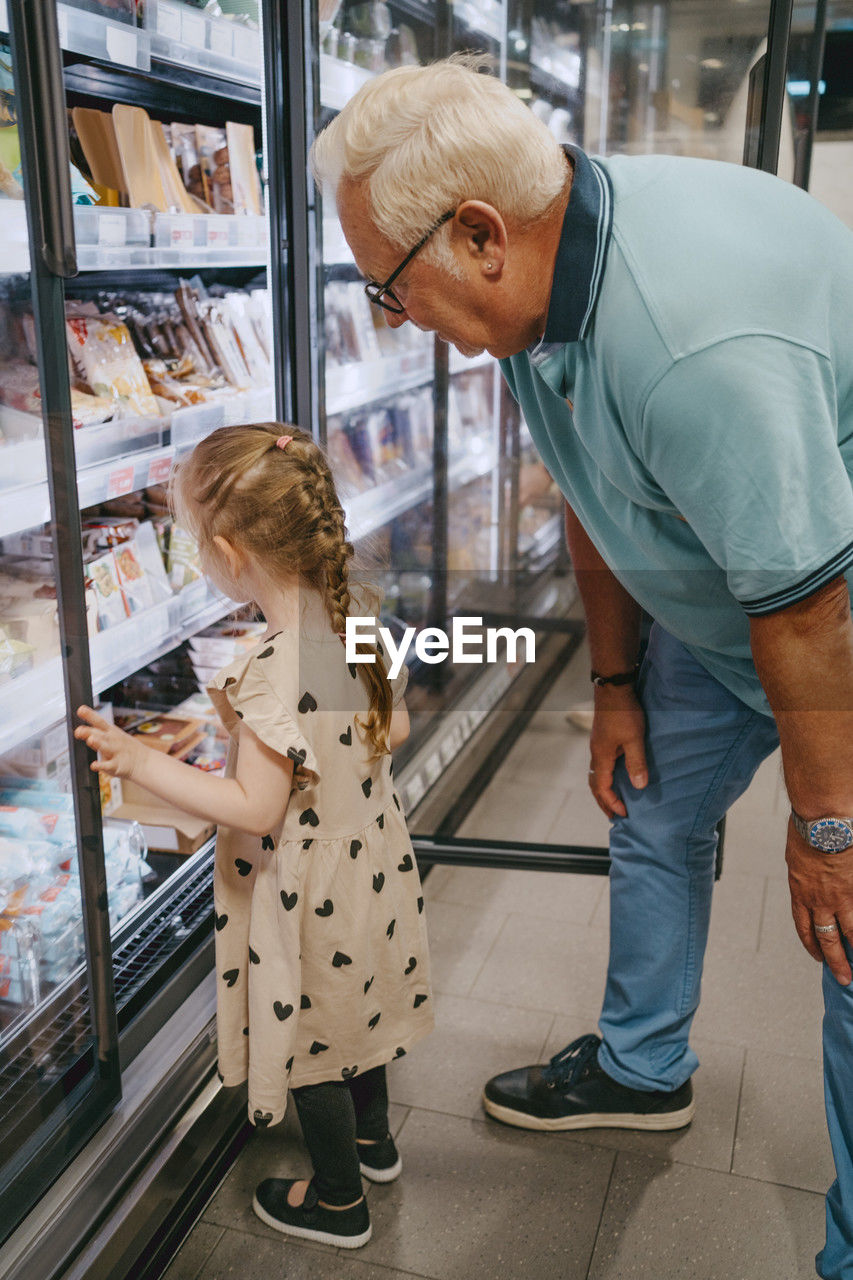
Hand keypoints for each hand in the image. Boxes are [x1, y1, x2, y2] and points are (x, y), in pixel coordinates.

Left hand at [75, 705, 142, 780]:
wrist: (145, 762)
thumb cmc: (126, 749)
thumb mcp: (115, 737)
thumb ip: (97, 735)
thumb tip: (79, 731)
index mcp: (112, 732)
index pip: (99, 721)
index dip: (90, 715)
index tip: (80, 710)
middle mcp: (113, 741)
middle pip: (100, 734)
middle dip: (89, 732)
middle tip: (78, 731)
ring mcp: (116, 753)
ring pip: (105, 747)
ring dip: (98, 743)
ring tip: (91, 740)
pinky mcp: (117, 766)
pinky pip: (108, 766)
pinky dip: (101, 766)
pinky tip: (94, 765)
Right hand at [588, 685, 648, 818]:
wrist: (613, 688)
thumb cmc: (624, 712)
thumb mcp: (634, 738)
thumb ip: (636, 762)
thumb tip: (639, 787)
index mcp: (601, 756)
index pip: (602, 787)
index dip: (612, 802)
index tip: (624, 814)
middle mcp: (596, 753)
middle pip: (594, 784)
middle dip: (603, 801)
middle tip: (613, 815)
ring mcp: (598, 746)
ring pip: (595, 774)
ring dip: (603, 790)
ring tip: (612, 799)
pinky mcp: (602, 739)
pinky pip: (600, 765)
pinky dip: (605, 777)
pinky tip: (615, 775)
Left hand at [786, 819, 852, 984]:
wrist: (823, 821)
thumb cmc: (806, 830)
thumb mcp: (796, 855)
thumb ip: (804, 872)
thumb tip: (807, 876)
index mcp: (800, 892)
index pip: (804, 926)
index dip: (810, 943)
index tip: (816, 956)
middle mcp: (819, 900)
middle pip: (827, 938)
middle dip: (835, 961)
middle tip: (843, 978)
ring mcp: (842, 897)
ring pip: (851, 932)